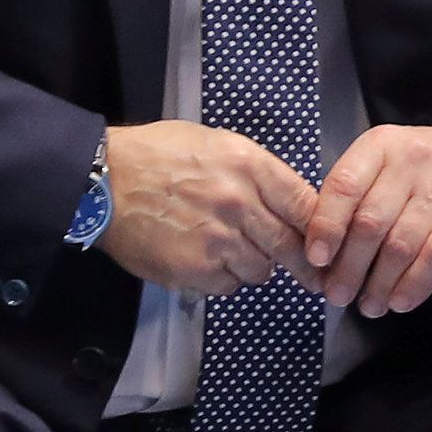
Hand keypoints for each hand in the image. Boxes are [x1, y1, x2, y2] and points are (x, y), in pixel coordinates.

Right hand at [98, 120, 317, 295]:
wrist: (101, 180)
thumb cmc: (158, 156)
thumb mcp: (217, 145)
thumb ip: (257, 174)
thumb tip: (291, 203)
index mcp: (249, 166)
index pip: (306, 204)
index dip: (322, 229)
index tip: (330, 244)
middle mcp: (239, 203)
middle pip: (292, 245)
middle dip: (307, 264)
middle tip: (317, 278)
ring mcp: (217, 239)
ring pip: (261, 270)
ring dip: (254, 266)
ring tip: (231, 252)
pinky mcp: (194, 269)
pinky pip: (227, 285)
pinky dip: (222, 279)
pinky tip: (204, 261)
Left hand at [302, 122, 431, 317]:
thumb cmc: (422, 168)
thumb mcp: (384, 163)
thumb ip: (353, 196)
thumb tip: (321, 253)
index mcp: (381, 146)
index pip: (344, 186)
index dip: (326, 226)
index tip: (317, 259)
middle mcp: (412, 162)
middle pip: (370, 222)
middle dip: (349, 267)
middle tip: (337, 294)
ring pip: (401, 245)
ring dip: (380, 284)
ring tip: (368, 305)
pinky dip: (416, 284)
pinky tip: (401, 301)